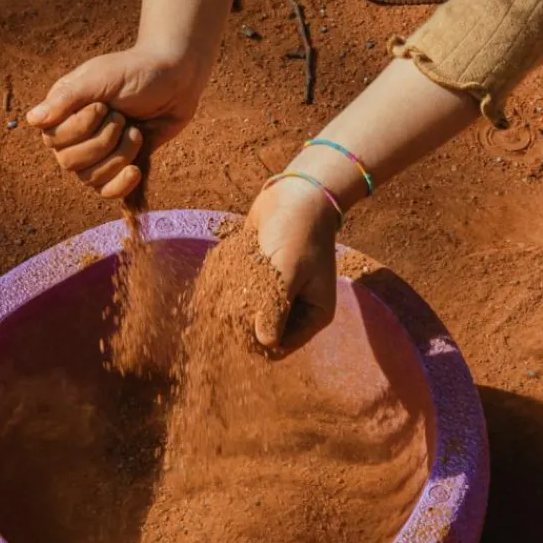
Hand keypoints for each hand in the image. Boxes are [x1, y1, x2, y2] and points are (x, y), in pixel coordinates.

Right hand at [26, 0, 235, 197]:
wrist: (176, 80)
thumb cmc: (135, 72)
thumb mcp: (99, 78)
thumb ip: (67, 98)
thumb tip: (32, 121)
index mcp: (63, 111)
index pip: (53, 139)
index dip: (80, 129)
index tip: (103, 106)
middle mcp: (75, 135)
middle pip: (70, 163)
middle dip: (103, 142)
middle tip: (123, 119)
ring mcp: (97, 152)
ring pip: (91, 178)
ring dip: (119, 155)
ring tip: (136, 132)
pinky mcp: (120, 165)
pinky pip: (108, 191)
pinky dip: (121, 185)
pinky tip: (135, 171)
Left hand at [248, 177, 339, 353]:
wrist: (295, 195)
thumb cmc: (298, 231)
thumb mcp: (288, 269)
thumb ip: (276, 307)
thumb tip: (264, 344)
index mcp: (314, 315)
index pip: (282, 347)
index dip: (257, 343)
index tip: (238, 324)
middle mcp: (296, 310)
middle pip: (261, 336)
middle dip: (242, 322)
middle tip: (234, 295)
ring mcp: (277, 296)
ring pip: (246, 319)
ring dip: (233, 305)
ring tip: (235, 276)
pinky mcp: (260, 282)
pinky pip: (239, 298)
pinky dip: (228, 289)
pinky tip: (231, 268)